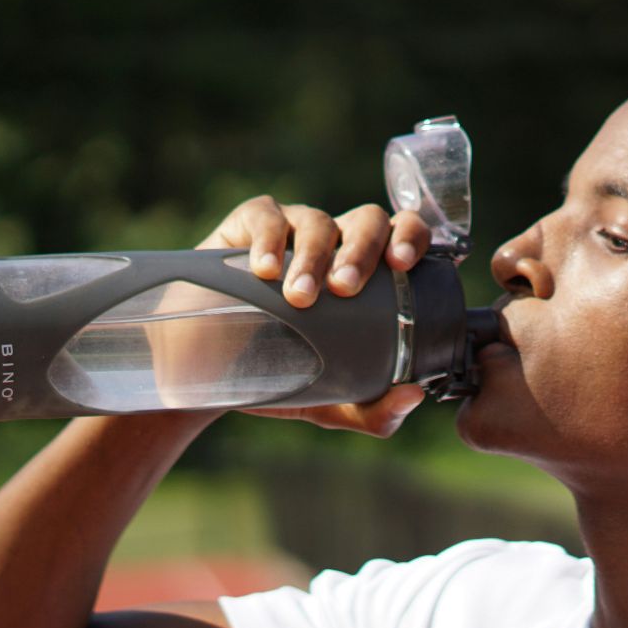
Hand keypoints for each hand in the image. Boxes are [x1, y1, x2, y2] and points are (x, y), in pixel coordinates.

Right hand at [194, 195, 432, 435]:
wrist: (214, 372)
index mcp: (371, 273)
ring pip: (319, 222)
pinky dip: (269, 240)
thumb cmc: (286, 374)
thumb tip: (413, 396)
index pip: (405, 234)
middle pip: (368, 221)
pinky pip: (266, 216)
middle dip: (362, 250)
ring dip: (314, 257)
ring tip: (299, 296)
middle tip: (345, 289)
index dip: (411, 237)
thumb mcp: (333, 401)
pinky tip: (264, 269)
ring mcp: (295, 230)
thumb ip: (376, 411)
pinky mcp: (249, 226)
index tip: (402, 264)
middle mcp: (339, 244)